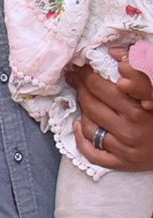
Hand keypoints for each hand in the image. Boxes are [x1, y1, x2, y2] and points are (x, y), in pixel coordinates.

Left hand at [71, 49, 152, 171]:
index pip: (103, 86)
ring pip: (89, 126)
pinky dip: (81, 138)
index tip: (81, 67)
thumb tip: (114, 53)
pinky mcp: (122, 164)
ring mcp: (127, 148)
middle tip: (75, 77)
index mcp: (142, 107)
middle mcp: (133, 127)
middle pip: (91, 104)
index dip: (87, 74)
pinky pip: (92, 152)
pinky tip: (79, 125)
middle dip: (80, 87)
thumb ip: (138, 73)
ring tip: (82, 98)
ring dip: (81, 110)